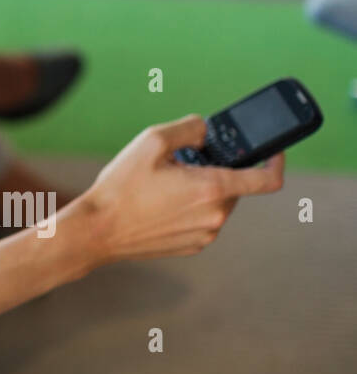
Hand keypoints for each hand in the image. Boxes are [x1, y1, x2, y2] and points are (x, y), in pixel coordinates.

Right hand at [80, 113, 284, 265]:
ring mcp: (205, 235)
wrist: (98, 230)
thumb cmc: (122, 187)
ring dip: (202, 190)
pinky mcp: (193, 246)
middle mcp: (215, 215)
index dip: (276, 162)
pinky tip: (160, 204)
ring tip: (164, 186)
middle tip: (183, 164)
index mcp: (211, 188)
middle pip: (234, 186)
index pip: (266, 179)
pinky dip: (190, 208)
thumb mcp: (151, 141)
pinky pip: (203, 220)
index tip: (273, 152)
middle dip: (216, 171)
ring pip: (218, 203)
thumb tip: (205, 129)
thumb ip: (188, 127)